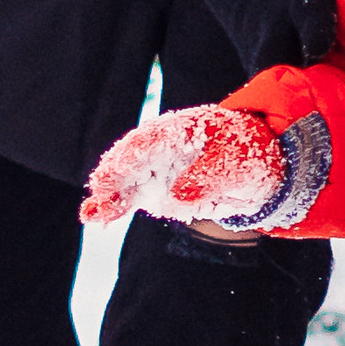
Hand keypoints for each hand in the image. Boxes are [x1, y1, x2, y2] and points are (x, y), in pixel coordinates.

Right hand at [85, 102, 291, 234]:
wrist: (252, 167)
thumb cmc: (246, 156)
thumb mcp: (238, 164)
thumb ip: (208, 178)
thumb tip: (175, 196)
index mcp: (181, 128)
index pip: (151, 139)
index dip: (132, 155)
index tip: (117, 170)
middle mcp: (160, 145)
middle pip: (130, 157)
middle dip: (113, 176)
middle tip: (100, 196)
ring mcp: (153, 166)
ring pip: (124, 179)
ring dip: (107, 195)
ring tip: (92, 214)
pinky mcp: (151, 188)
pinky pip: (128, 196)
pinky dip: (112, 206)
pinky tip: (92, 217)